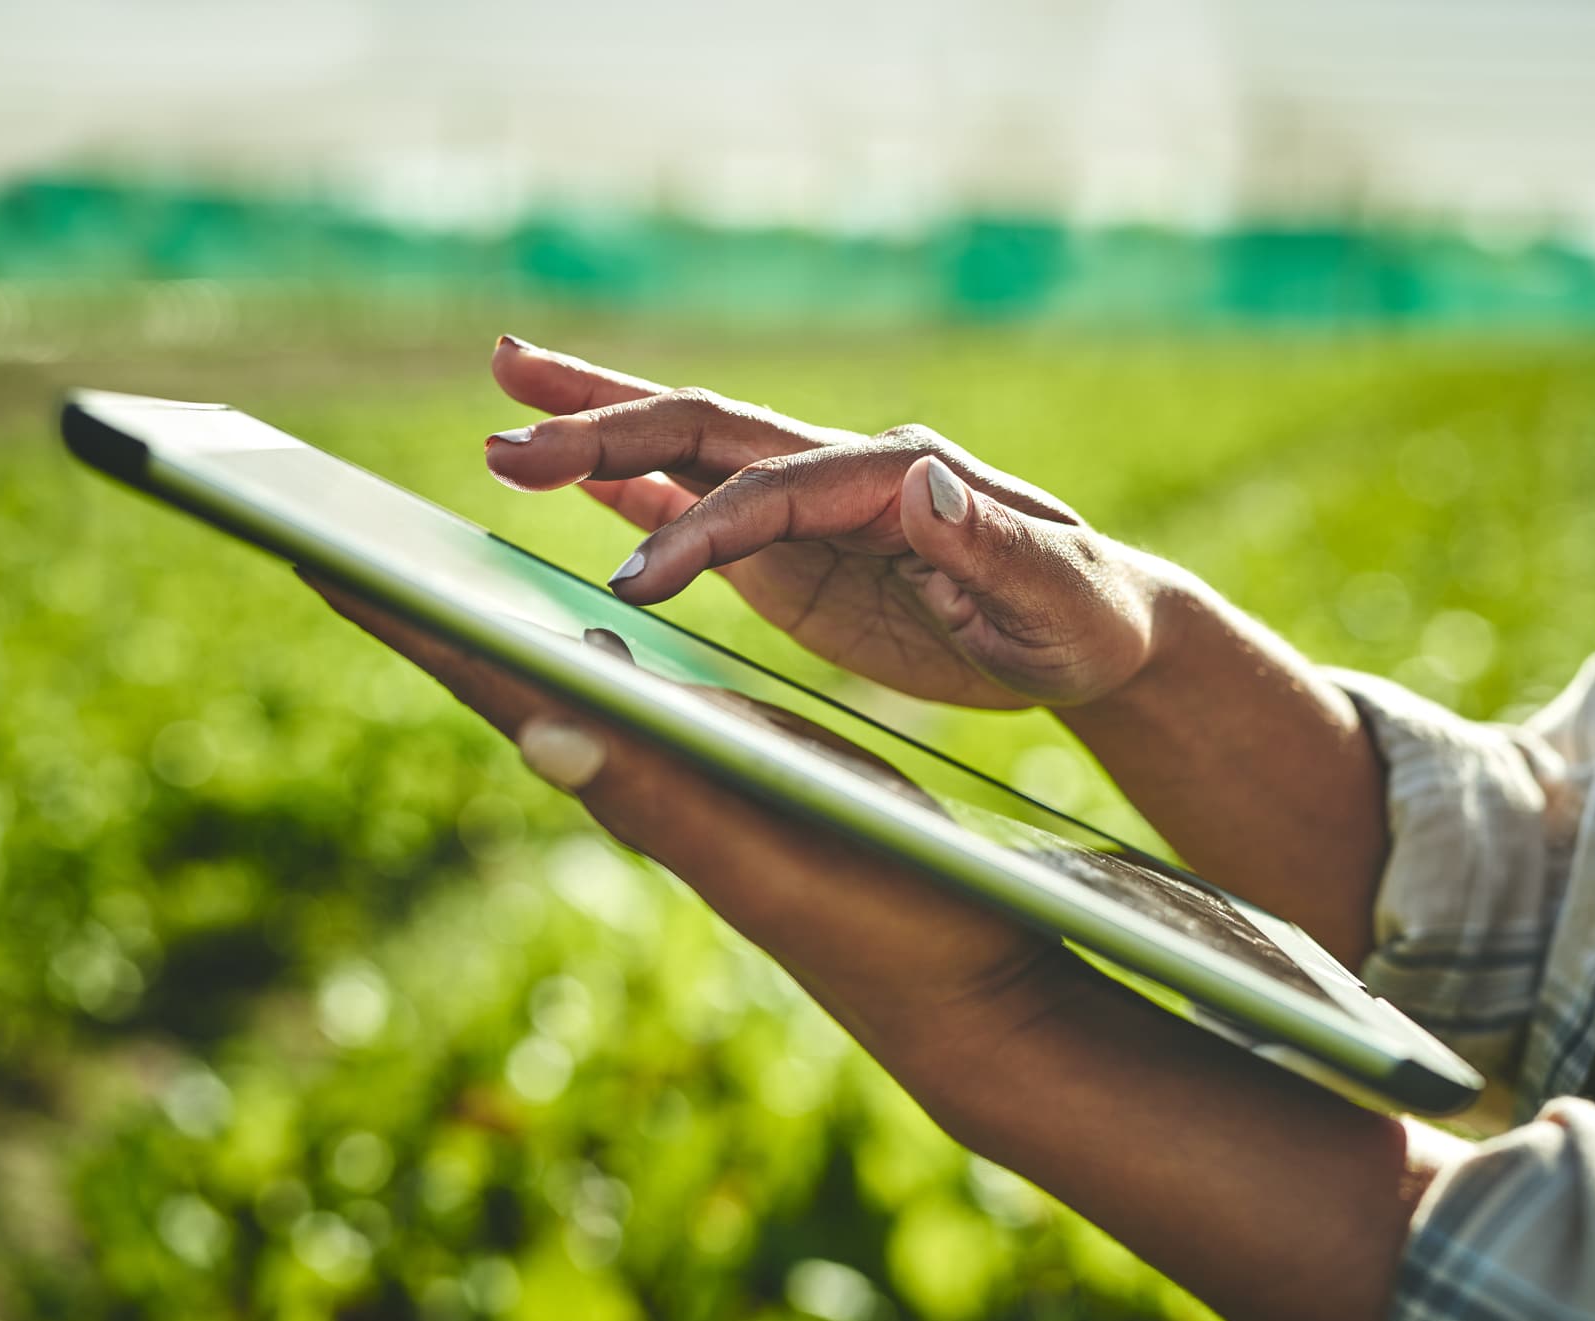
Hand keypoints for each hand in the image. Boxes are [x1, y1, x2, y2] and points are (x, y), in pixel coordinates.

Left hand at [300, 574, 1075, 1081]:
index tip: (310, 548)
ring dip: (491, 627)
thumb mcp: (773, 848)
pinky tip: (584, 629)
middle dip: (425, 610)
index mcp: (640, 784)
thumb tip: (541, 730)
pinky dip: (585, 649)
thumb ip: (666, 793)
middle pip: (509, 680)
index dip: (406, 621)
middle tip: (337, 535)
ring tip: (427, 566)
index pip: (497, 687)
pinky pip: (637, 700)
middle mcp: (645, 782)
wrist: (964, 994)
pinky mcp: (740, 781)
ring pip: (564, 688)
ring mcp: (689, 782)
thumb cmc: (889, 917)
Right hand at [484, 337, 1168, 708]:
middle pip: (708, 431)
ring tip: (503, 416)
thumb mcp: (1058, 594)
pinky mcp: (798, 546)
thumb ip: (992, 544)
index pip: (775, 491)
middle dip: (606, 427)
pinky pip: (703, 504)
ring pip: (690, 451)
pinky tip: (575, 475)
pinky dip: (635, 488)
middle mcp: (843, 472)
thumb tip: (924, 477)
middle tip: (505, 432)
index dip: (700, 528)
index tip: (634, 583)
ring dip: (599, 432)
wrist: (1091, 629)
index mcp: (898, 476)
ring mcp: (812, 505)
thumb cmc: (1084, 618)